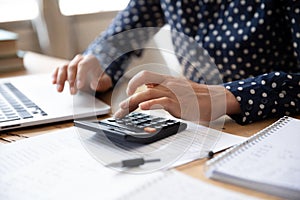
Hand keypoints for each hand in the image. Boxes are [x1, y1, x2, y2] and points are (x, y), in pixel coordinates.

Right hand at [52, 54, 111, 93]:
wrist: (95, 75)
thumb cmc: (100, 78)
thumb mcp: (105, 81)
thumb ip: (103, 83)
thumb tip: (95, 85)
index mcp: (90, 60)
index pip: (83, 65)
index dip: (80, 75)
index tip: (80, 86)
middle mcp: (80, 59)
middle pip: (72, 67)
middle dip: (71, 80)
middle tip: (73, 92)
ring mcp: (71, 63)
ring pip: (63, 68)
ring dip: (60, 79)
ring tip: (60, 90)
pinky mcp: (65, 68)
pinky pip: (58, 69)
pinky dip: (55, 75)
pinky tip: (53, 82)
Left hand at [114, 71, 239, 122]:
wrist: (217, 99)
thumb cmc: (198, 97)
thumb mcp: (179, 90)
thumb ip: (165, 91)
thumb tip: (149, 95)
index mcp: (169, 80)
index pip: (146, 75)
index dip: (134, 82)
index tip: (127, 92)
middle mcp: (169, 84)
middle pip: (143, 85)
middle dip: (129, 97)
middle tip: (120, 109)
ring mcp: (174, 93)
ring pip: (148, 93)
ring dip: (133, 102)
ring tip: (124, 110)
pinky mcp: (180, 103)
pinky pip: (162, 101)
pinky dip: (151, 103)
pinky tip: (143, 107)